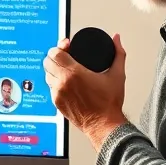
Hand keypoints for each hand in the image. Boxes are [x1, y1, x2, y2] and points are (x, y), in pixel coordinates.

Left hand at [44, 34, 128, 149]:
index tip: (67, 46)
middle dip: (55, 56)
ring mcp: (57, 94)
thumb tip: (116, 39)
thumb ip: (118, 54)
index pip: (55, 53)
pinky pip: (51, 87)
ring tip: (66, 69)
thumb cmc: (109, 103)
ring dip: (54, 69)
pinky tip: (67, 82)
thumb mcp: (117, 75)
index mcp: (74, 74)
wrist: (103, 125)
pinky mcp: (56, 103)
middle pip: (47, 62)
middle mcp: (62, 83)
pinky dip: (56, 82)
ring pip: (47, 74)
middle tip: (65, 56)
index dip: (59, 47)